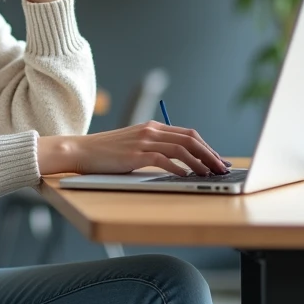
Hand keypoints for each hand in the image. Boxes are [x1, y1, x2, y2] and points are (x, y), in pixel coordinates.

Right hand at [38, 122, 229, 176]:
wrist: (82, 150)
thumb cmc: (107, 152)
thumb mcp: (134, 145)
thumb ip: (154, 148)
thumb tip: (179, 163)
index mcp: (152, 127)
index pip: (188, 134)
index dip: (207, 147)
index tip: (218, 159)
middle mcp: (151, 131)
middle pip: (190, 139)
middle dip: (209, 154)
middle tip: (222, 168)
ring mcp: (143, 141)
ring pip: (181, 149)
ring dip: (199, 162)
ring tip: (209, 174)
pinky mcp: (135, 155)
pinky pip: (163, 160)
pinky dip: (179, 168)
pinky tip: (186, 176)